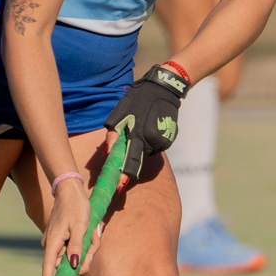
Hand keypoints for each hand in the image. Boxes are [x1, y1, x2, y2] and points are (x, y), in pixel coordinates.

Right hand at [38, 174, 93, 275]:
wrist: (71, 190)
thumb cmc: (76, 206)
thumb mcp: (80, 225)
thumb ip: (77, 246)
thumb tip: (74, 265)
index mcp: (53, 242)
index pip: (48, 266)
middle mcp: (52, 245)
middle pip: (69, 263)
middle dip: (86, 255)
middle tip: (95, 237)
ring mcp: (57, 242)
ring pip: (75, 255)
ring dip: (88, 246)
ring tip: (94, 229)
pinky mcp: (63, 239)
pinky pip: (76, 247)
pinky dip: (86, 241)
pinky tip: (91, 228)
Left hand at [104, 62, 189, 176]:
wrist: (164, 88)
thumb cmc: (137, 99)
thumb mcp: (120, 113)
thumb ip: (113, 135)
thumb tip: (106, 153)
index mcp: (139, 136)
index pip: (130, 162)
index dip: (124, 176)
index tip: (119, 187)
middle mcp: (153, 142)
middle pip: (137, 159)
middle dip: (129, 160)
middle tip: (125, 149)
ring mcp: (163, 142)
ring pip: (146, 153)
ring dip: (139, 148)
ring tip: (138, 129)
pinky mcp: (169, 140)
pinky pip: (154, 147)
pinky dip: (148, 143)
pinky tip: (148, 127)